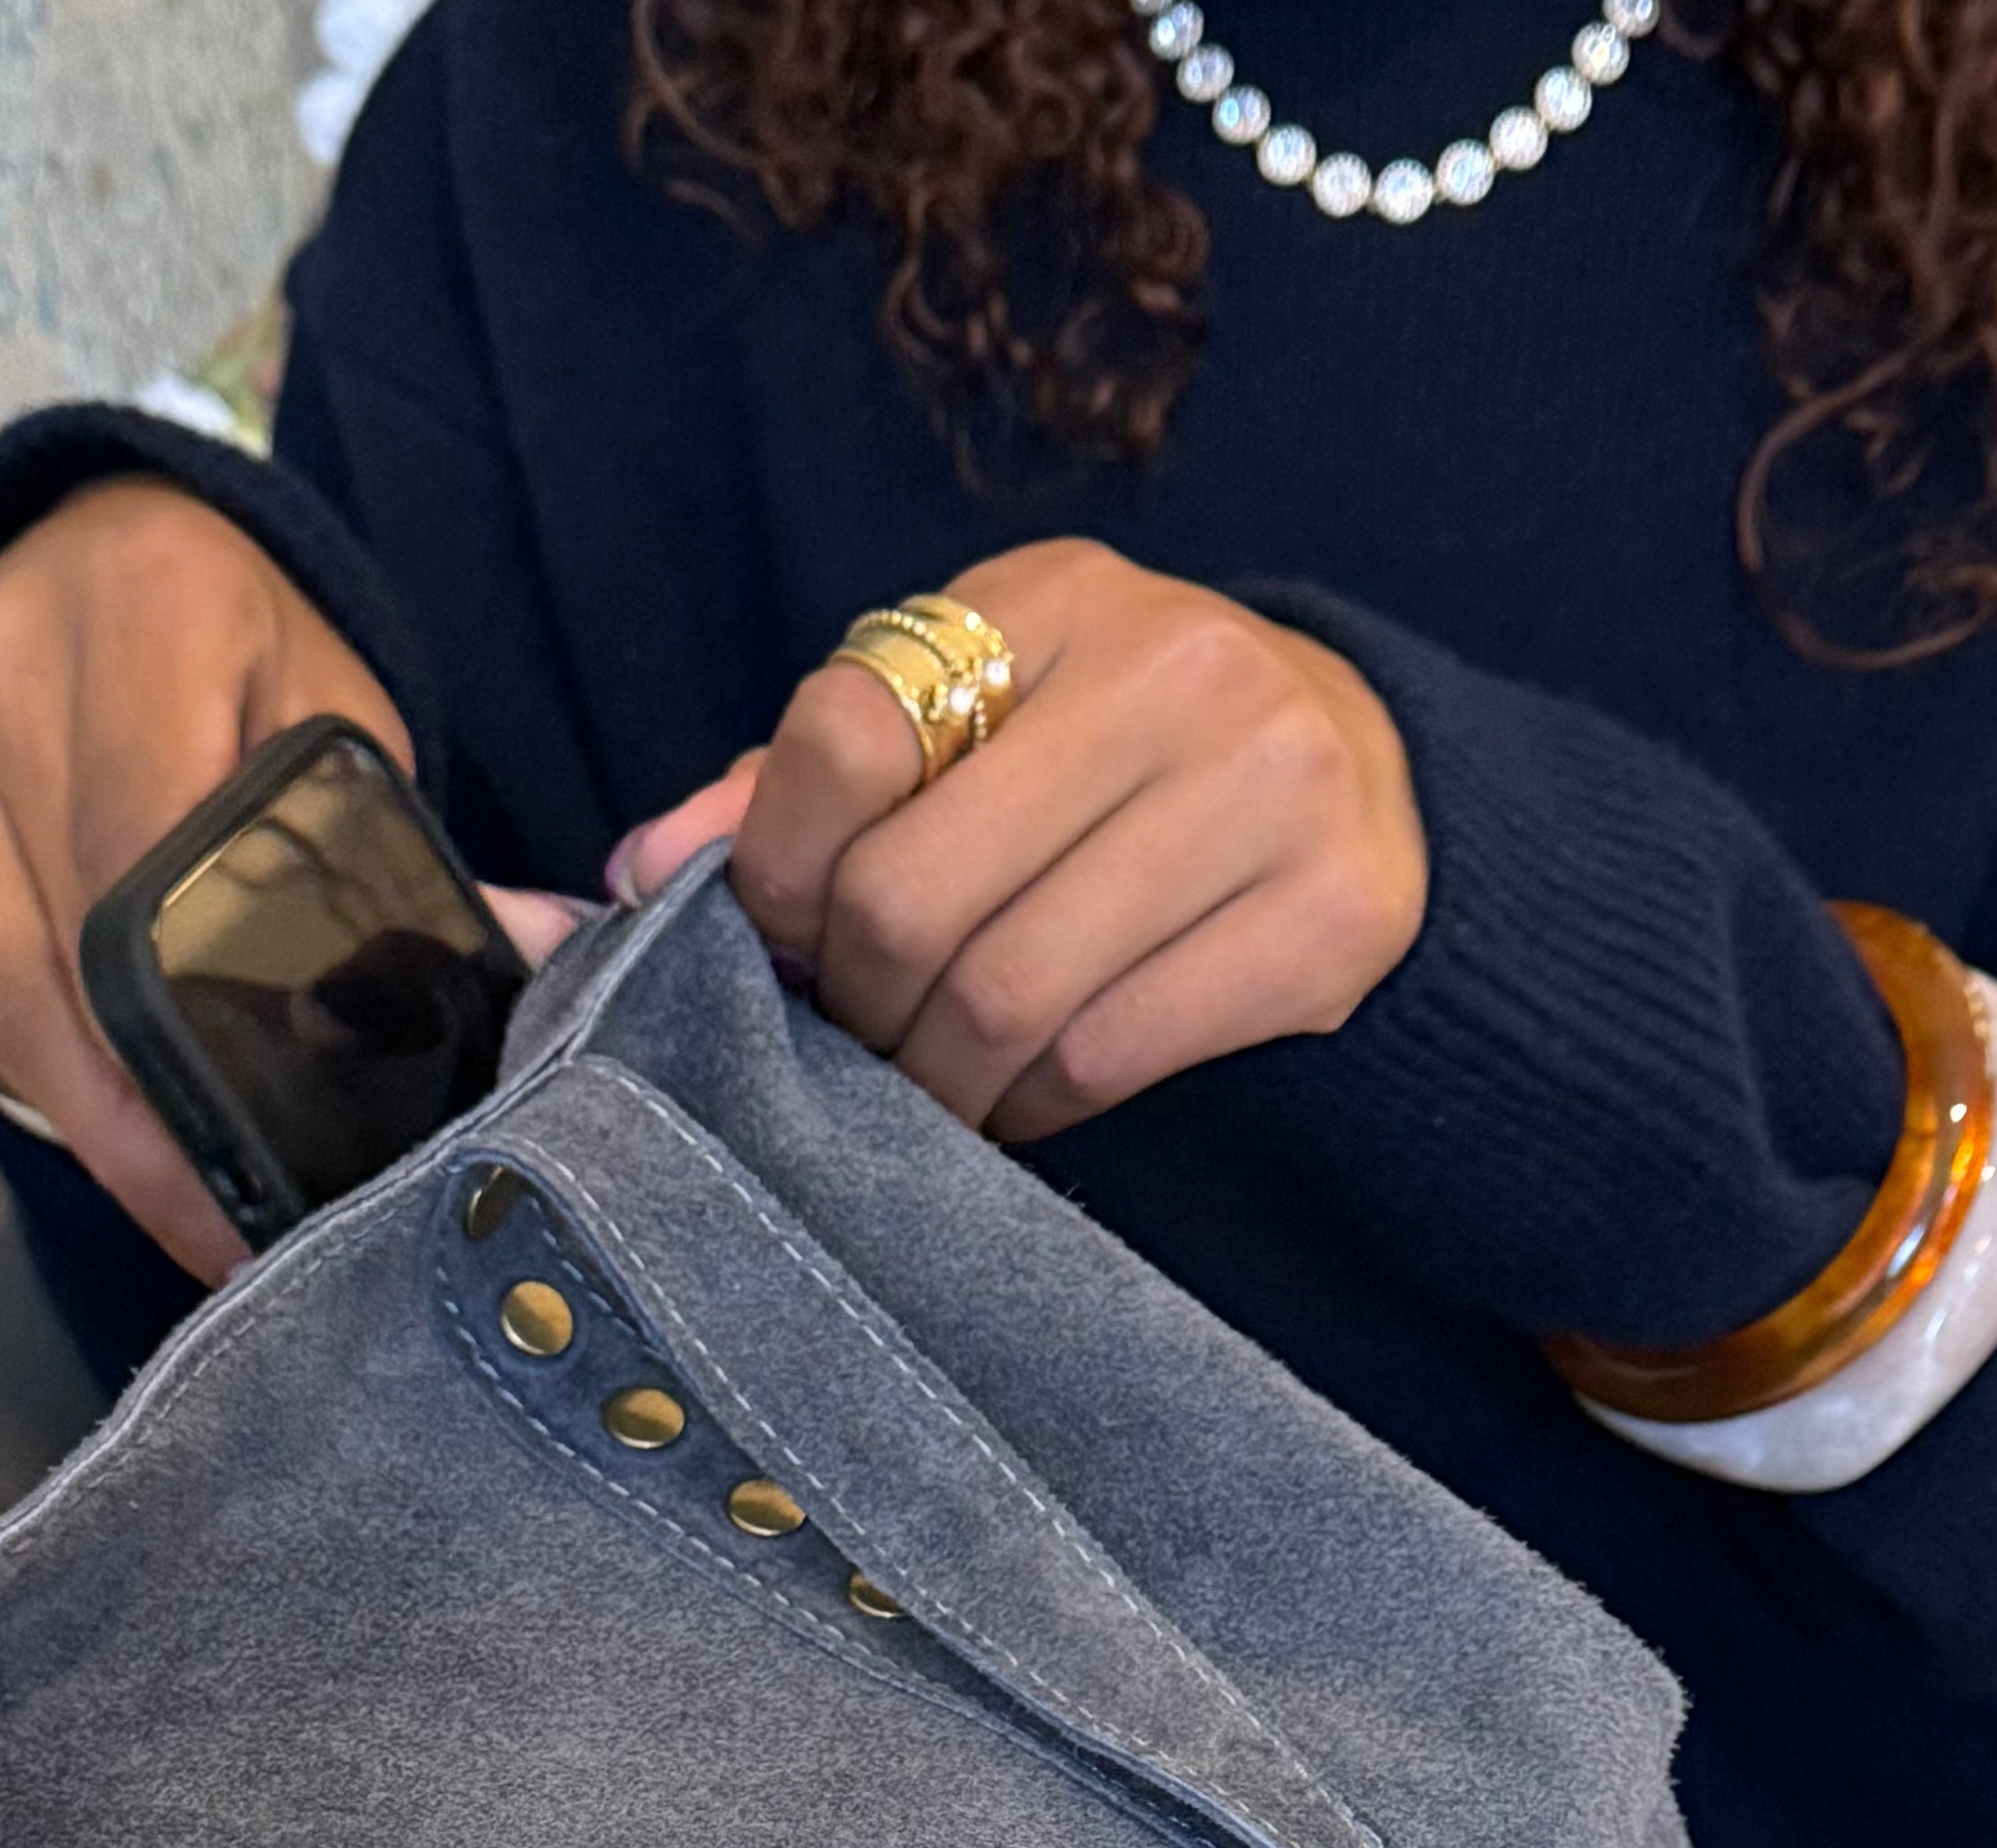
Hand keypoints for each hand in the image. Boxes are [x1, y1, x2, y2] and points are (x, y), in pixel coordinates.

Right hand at [0, 479, 416, 1284]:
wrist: (104, 554)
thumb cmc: (245, 652)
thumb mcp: (338, 715)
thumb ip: (373, 849)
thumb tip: (472, 983)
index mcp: (142, 613)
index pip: (147, 870)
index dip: (198, 1047)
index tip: (257, 1175)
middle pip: (56, 960)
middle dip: (142, 1128)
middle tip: (222, 1232)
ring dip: (84, 1117)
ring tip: (174, 1201)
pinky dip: (25, 1062)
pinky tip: (102, 1111)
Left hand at [611, 541, 1426, 1144]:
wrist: (1366, 776)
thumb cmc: (1119, 758)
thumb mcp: (976, 720)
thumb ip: (809, 782)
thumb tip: (631, 870)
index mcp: (1053, 594)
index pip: (844, 736)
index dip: (779, 872)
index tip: (789, 936)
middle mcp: (1175, 670)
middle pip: (912, 897)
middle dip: (857, 1001)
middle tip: (861, 1035)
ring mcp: (1269, 793)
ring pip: (1006, 997)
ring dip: (936, 1076)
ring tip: (934, 1080)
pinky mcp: (1326, 920)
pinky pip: (1106, 1056)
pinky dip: (1034, 1103)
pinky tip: (1026, 1091)